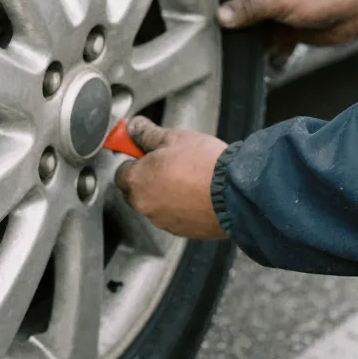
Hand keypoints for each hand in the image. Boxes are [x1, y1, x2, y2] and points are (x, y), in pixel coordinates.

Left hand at [114, 116, 227, 239]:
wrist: (236, 193)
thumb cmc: (204, 165)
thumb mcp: (173, 138)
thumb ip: (146, 133)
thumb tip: (133, 128)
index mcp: (136, 182)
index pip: (121, 171)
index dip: (135, 159)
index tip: (146, 152)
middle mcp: (144, 205)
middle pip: (137, 190)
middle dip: (149, 177)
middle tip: (171, 163)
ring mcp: (163, 221)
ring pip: (157, 203)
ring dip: (166, 192)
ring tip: (190, 177)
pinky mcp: (182, 231)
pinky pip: (175, 216)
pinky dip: (182, 206)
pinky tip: (198, 193)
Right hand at [217, 0, 357, 67]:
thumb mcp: (280, 0)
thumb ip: (250, 8)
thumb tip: (221, 15)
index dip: (228, 7)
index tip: (215, 23)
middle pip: (248, 15)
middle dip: (242, 31)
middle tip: (229, 44)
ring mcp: (284, 15)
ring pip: (261, 33)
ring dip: (257, 45)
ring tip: (247, 56)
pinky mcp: (293, 32)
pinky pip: (276, 46)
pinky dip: (273, 55)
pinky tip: (270, 62)